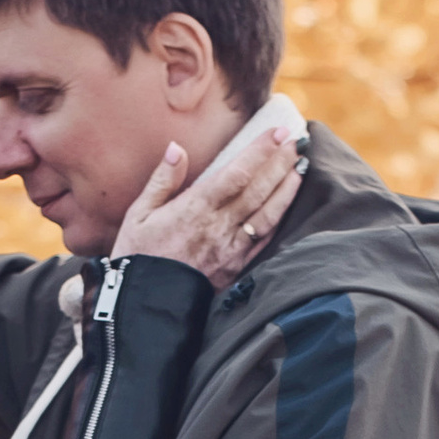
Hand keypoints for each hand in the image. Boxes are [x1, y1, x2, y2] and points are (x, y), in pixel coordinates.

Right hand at [113, 116, 306, 290]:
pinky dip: (279, 218)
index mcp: (194, 209)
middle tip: (296, 140)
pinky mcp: (236, 268)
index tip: (277, 133)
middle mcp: (218, 227)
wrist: (145, 305)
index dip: (260, 152)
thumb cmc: (138, 256)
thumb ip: (162, 180)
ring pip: (267, 214)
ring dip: (286, 188)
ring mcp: (231, 249)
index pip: (236, 174)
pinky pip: (263, 239)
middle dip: (280, 162)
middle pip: (258, 190)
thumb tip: (176, 148)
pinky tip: (287, 202)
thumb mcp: (139, 214)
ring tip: (300, 165)